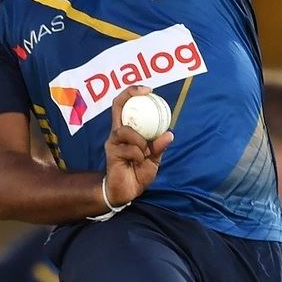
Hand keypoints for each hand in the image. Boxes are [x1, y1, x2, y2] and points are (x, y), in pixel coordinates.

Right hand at [104, 87, 173, 205]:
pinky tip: (139, 162)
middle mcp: (117, 133)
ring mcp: (113, 142)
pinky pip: (129, 149)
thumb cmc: (138, 173)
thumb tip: (170, 133)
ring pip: (125, 130)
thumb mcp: (154, 159)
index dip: (133, 93)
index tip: (148, 89)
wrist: (127, 192)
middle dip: (130, 94)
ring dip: (140, 140)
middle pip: (117, 106)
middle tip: (146, 92)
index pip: (125, 106)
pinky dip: (138, 155)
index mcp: (127, 130)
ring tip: (145, 151)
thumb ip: (159, 146)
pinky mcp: (112, 153)